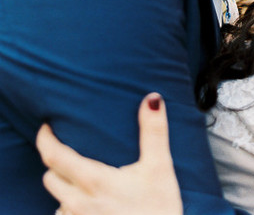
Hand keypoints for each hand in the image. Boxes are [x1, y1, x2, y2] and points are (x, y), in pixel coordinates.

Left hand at [36, 93, 182, 214]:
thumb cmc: (158, 210)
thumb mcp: (160, 167)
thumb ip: (154, 131)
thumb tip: (152, 100)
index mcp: (94, 181)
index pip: (54, 157)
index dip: (45, 139)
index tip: (46, 128)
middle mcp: (78, 204)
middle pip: (50, 178)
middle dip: (56, 163)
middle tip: (69, 151)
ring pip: (57, 201)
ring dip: (64, 188)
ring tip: (81, 179)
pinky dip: (71, 208)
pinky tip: (89, 205)